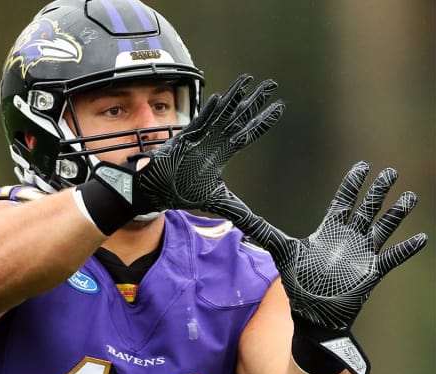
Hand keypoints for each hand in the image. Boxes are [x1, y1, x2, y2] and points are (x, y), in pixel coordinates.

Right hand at [78, 74, 282, 233]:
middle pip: (239, 117)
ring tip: (248, 80)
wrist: (156, 191)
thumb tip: (261, 229)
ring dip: (235, 97)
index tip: (279, 107)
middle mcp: (214, 141)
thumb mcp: (221, 203)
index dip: (264, 121)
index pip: (249, 133)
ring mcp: (200, 137)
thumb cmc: (184, 192)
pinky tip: (219, 99)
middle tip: (271, 84)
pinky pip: (199, 123)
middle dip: (255, 101)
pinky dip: (209, 112)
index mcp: (223, 152)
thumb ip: (243, 214)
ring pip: (221, 113)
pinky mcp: (184, 139)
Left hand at [208, 161, 428, 373]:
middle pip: (367, 208)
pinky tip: (421, 238)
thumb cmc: (298, 283)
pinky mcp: (373, 272)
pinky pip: (393, 258)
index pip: (344, 200)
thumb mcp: (277, 247)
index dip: (353, 183)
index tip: (363, 165)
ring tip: (410, 197)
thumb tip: (225, 206)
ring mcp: (363, 254)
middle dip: (378, 190)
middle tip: (390, 171)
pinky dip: (406, 249)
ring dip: (396, 213)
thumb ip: (256, 226)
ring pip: (383, 227)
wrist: (313, 316)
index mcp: (330, 230)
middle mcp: (349, 238)